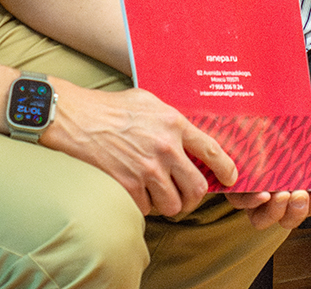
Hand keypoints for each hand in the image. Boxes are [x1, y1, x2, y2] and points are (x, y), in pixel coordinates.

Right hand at [45, 83, 232, 216]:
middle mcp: (166, 148)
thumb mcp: (150, 102)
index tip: (230, 178)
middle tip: (188, 196)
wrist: (80, 119)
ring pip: (174, 204)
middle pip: (197, 188)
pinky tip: (139, 193)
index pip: (212, 150)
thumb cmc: (114, 108)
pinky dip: (146, 205)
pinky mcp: (129, 185)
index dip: (226, 168)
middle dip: (195, 197)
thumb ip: (172, 119)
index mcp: (174, 123)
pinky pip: (148, 208)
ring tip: (162, 196)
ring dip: (170, 204)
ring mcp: (147, 169)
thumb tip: (189, 136)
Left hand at [224, 100, 310, 229]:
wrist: (258, 89)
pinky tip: (262, 191)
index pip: (310, 203)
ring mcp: (252, 185)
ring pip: (262, 218)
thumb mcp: (308, 111)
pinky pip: (240, 202)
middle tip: (299, 194)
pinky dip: (252, 203)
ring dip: (276, 213)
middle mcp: (274, 185)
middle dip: (297, 213)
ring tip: (283, 194)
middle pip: (287, 218)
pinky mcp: (231, 179)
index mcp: (295, 176)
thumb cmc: (283, 106)